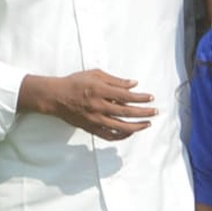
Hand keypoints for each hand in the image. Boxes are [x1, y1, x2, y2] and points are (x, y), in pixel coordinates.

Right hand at [33, 70, 157, 139]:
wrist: (55, 97)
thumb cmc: (75, 82)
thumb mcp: (95, 74)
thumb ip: (115, 80)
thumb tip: (134, 84)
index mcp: (100, 90)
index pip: (126, 95)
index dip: (140, 97)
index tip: (151, 97)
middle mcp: (98, 106)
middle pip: (126, 112)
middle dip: (143, 112)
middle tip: (155, 112)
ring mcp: (95, 119)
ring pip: (120, 127)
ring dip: (136, 126)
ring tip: (147, 124)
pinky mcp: (90, 128)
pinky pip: (109, 135)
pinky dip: (121, 136)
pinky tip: (130, 133)